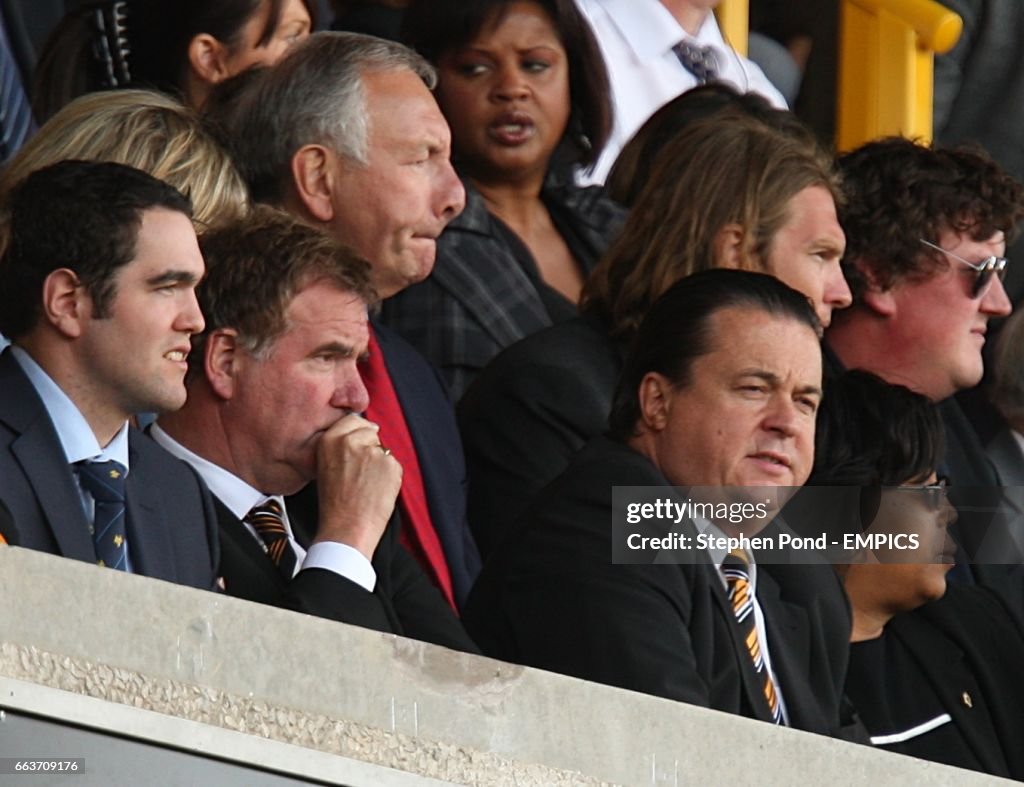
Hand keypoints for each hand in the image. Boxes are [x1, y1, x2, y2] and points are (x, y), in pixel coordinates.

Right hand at [314, 413, 401, 559]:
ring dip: (380, 465)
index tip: (359, 446)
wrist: (347, 529)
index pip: (352, 420)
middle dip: (371, 448)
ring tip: (367, 486)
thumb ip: (341, 446)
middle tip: (361, 474)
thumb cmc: (336, 505)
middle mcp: (350, 440)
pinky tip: (377, 491)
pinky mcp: (390, 463)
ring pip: (383, 450)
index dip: (359, 433)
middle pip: (371, 432)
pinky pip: (394, 465)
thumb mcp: (327, 466)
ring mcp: (372, 451)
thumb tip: (367, 431)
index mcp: (330, 440)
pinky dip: (391, 477)